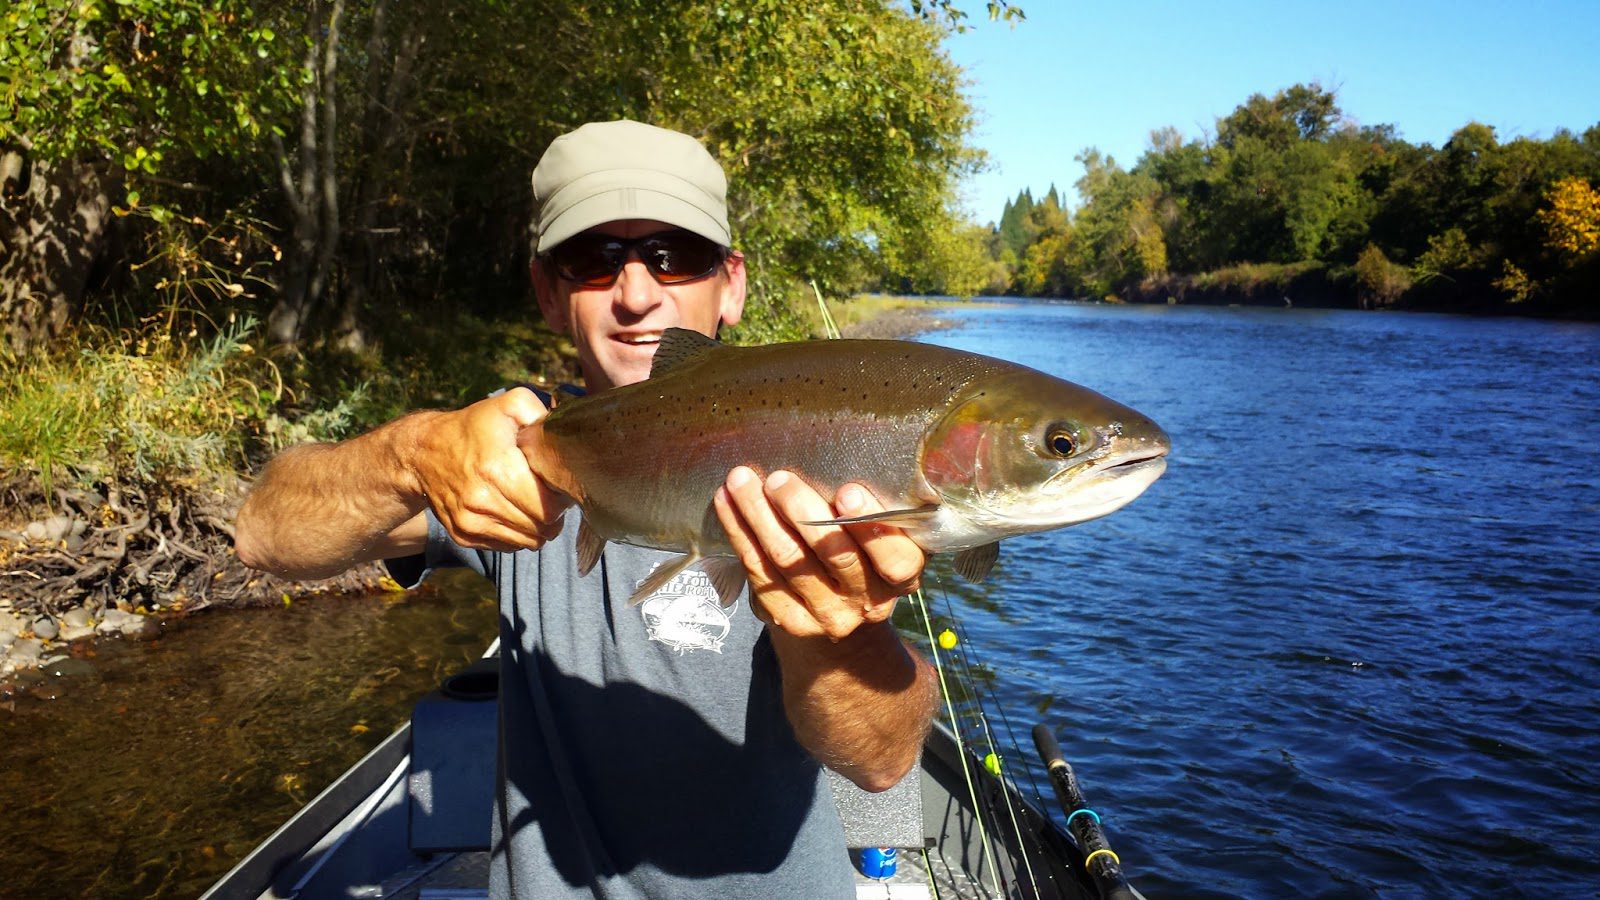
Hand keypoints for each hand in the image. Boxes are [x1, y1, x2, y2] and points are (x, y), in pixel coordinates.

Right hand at [412, 388, 570, 551]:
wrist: (424, 452)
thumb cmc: (473, 428)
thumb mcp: (508, 406)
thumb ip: (539, 413)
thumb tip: (563, 434)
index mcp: (497, 470)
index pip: (550, 508)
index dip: (562, 498)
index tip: (558, 484)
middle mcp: (482, 502)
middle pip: (542, 528)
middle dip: (554, 514)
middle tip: (550, 494)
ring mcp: (471, 523)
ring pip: (528, 543)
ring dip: (538, 526)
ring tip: (533, 502)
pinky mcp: (464, 536)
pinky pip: (508, 547)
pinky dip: (518, 534)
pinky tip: (514, 510)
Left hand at [714, 466, 924, 640]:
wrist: (841, 606)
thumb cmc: (864, 548)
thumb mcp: (888, 532)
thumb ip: (881, 505)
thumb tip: (874, 449)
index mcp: (901, 575)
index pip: (895, 558)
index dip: (871, 526)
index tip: (847, 492)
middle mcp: (868, 601)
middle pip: (834, 555)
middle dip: (802, 512)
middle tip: (778, 479)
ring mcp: (828, 615)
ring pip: (789, 561)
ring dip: (759, 516)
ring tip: (741, 481)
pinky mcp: (791, 619)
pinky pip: (759, 572)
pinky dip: (740, 533)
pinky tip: (727, 502)